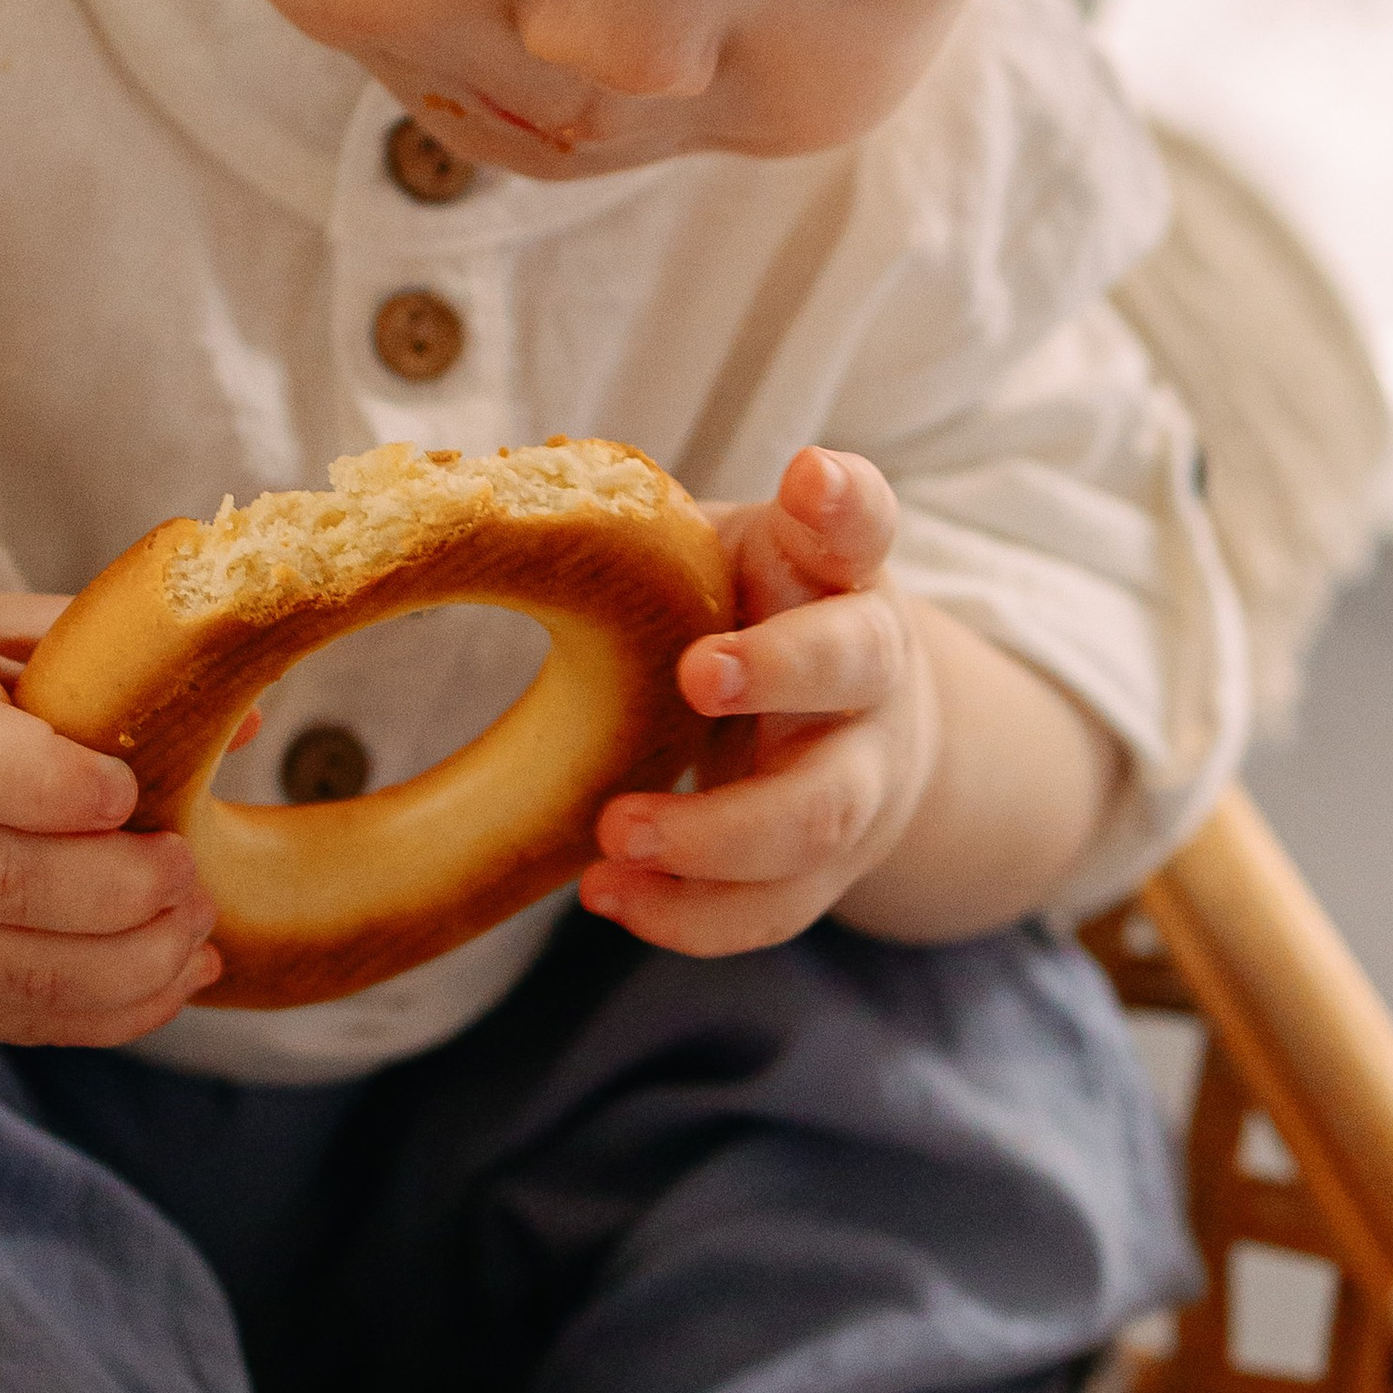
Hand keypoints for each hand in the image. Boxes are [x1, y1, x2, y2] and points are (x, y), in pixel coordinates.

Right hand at [0, 595, 220, 1044]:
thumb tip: (247, 726)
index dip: (57, 787)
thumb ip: (116, 665)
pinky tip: (174, 976)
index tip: (129, 792)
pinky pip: (11, 1018)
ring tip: (196, 927)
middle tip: (190, 872)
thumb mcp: (16, 632)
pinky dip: (108, 1013)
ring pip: (5, 970)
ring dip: (125, 964)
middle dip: (118, 890)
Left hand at [578, 447, 937, 956]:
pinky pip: (774, 907)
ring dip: (716, 831)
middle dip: (780, 670)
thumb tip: (520, 509)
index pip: (860, 522)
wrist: (853, 725)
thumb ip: (654, 537)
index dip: (841, 499)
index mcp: (838, 573)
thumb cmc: (754, 618)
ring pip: (820, 813)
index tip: (809, 477)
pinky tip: (607, 893)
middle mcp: (872, 668)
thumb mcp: (723, 557)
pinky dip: (689, 914)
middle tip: (694, 675)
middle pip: (856, 667)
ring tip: (613, 831)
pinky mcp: (830, 867)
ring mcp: (863, 774)